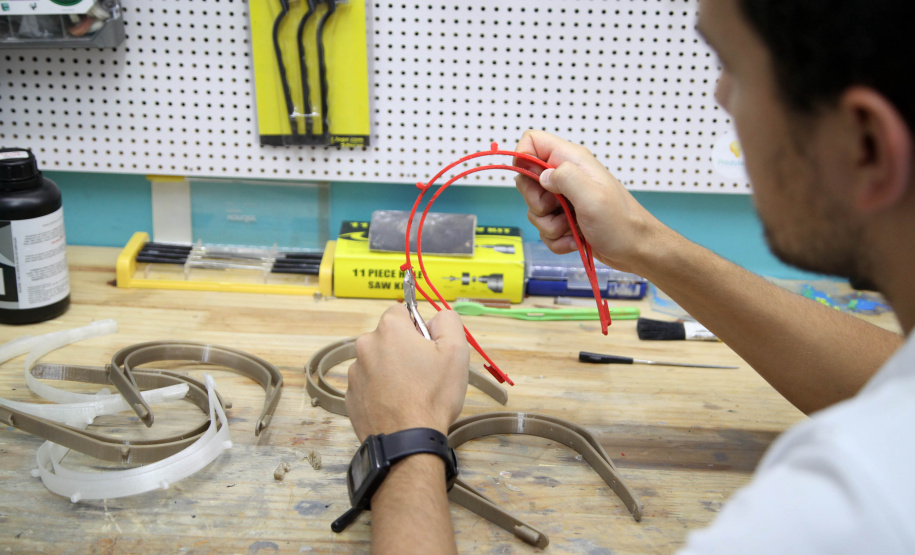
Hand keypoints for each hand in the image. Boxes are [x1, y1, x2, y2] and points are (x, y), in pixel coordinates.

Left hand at [346, 305, 469, 439]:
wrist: (407, 441)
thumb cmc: (432, 396)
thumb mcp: (456, 350)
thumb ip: (448, 321)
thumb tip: (437, 317)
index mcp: (389, 329)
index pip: (402, 311)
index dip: (419, 327)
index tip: (429, 347)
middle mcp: (365, 346)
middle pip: (389, 338)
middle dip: (405, 349)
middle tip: (424, 373)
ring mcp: (354, 373)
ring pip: (378, 362)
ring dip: (392, 370)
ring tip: (411, 393)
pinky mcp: (350, 396)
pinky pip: (369, 385)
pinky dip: (381, 390)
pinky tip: (397, 405)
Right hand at [513, 129, 667, 273]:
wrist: (636, 249)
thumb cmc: (621, 223)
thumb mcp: (592, 196)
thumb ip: (564, 177)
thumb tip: (542, 175)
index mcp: (572, 161)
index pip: (533, 141)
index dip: (523, 157)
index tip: (533, 182)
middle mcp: (566, 176)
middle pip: (527, 180)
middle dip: (536, 202)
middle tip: (557, 209)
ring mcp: (565, 199)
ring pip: (534, 209)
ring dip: (549, 226)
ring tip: (572, 227)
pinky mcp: (565, 219)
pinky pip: (545, 229)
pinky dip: (556, 239)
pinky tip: (575, 238)